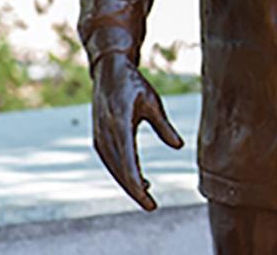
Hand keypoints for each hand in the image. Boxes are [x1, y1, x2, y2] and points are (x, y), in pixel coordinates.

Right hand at [90, 51, 183, 210]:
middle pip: (120, 171)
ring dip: (128, 184)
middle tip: (151, 206)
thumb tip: (178, 146)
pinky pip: (111, 161)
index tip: (148, 200)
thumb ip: (164, 126)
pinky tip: (138, 181)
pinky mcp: (98, 137)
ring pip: (114, 169)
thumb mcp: (153, 102)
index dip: (138, 186)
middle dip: (134, 191)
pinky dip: (123, 173)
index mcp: (120, 125)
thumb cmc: (134, 84)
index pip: (128, 163)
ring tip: (147, 195)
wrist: (109, 70)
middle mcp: (106, 134)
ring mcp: (99, 136)